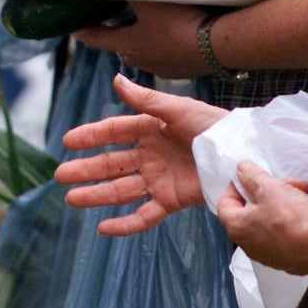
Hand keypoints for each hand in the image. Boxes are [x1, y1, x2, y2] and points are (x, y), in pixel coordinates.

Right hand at [55, 74, 225, 234]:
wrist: (246, 155)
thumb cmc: (216, 126)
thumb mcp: (180, 109)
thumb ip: (146, 100)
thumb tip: (116, 80)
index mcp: (151, 130)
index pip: (113, 133)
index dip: (91, 137)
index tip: (68, 141)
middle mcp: (151, 156)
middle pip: (111, 164)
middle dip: (86, 170)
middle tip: (61, 175)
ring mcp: (160, 180)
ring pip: (121, 189)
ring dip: (97, 195)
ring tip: (71, 198)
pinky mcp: (173, 201)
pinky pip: (145, 215)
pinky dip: (126, 224)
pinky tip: (104, 228)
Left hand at [73, 1, 213, 78]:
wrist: (219, 45)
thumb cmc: (179, 22)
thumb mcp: (148, 0)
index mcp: (128, 45)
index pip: (97, 39)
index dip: (84, 31)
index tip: (74, 27)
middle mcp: (142, 61)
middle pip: (122, 45)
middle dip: (116, 33)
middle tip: (112, 19)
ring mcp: (163, 69)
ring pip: (144, 52)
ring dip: (141, 39)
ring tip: (145, 25)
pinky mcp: (184, 70)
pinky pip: (165, 56)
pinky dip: (163, 45)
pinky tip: (172, 35)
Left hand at [216, 162, 307, 274]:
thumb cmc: (292, 218)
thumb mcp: (269, 188)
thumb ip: (251, 176)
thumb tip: (241, 169)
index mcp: (236, 228)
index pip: (225, 203)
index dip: (235, 186)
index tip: (249, 177)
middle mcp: (249, 246)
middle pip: (251, 211)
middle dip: (267, 191)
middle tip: (284, 183)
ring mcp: (271, 256)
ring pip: (271, 222)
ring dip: (283, 203)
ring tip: (302, 192)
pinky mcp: (291, 261)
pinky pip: (287, 235)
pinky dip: (293, 222)